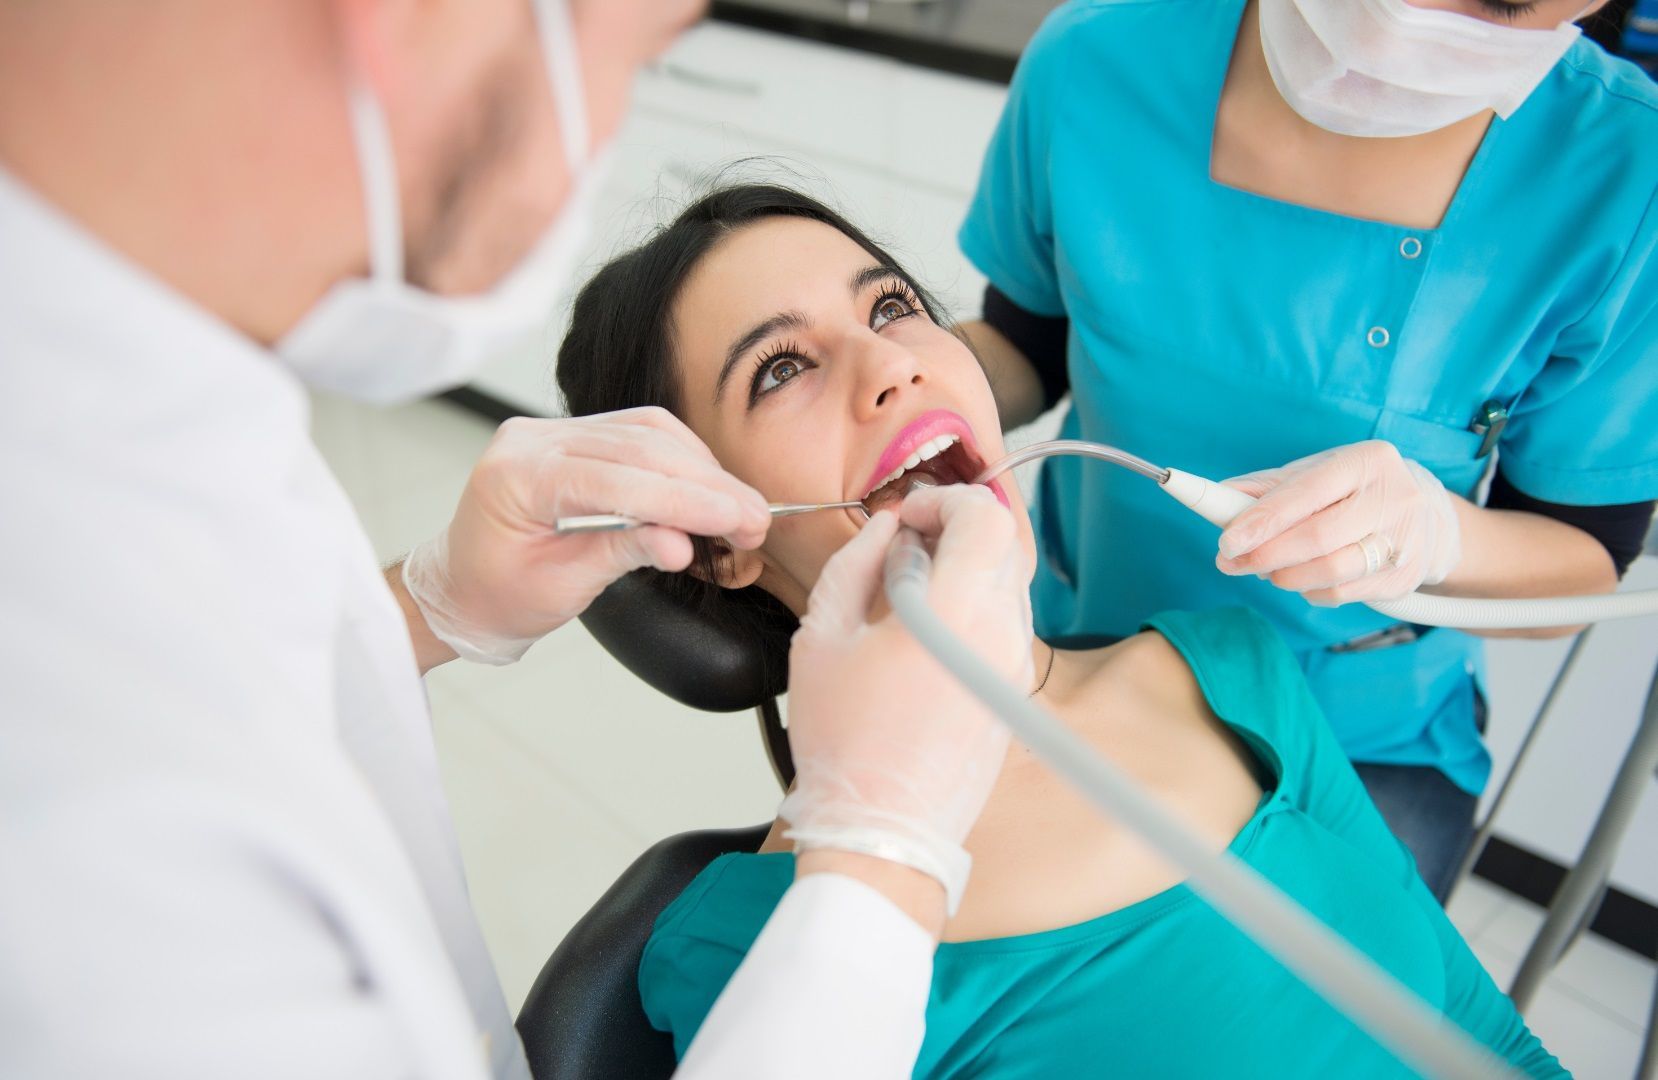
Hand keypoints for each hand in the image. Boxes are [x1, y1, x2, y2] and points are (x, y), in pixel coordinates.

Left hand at [402, 407, 769, 664]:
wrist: (460, 588)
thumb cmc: (498, 595)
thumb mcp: (560, 588)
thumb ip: (621, 553)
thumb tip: (682, 545)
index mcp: (516, 476)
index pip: (615, 478)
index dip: (682, 499)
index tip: (735, 520)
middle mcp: (532, 439)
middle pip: (639, 447)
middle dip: (706, 485)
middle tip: (756, 520)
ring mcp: (553, 430)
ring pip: (648, 432)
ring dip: (704, 469)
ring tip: (743, 511)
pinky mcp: (576, 435)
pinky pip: (641, 434)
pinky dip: (684, 460)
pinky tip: (712, 489)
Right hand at [781, 485, 1032, 915]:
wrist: (883, 833)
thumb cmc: (845, 745)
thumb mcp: (821, 638)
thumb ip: (855, 565)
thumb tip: (884, 530)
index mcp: (953, 613)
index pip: (985, 518)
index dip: (945, 501)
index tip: (909, 515)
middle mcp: (999, 635)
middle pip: (1001, 545)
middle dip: (954, 528)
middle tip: (906, 543)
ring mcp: (1012, 666)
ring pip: (1006, 583)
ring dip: (963, 568)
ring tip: (908, 592)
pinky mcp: (1013, 693)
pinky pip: (1003, 624)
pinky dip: (971, 606)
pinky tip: (925, 631)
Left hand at [1215, 440, 1461, 604]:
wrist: (1424, 517)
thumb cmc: (1352, 492)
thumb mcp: (1316, 475)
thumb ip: (1268, 488)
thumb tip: (1219, 500)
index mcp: (1366, 461)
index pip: (1306, 493)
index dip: (1263, 520)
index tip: (1227, 542)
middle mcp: (1395, 497)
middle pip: (1318, 537)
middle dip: (1266, 555)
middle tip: (1232, 563)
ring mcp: (1406, 540)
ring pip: (1330, 571)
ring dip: (1284, 577)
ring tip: (1266, 570)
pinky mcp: (1406, 577)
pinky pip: (1342, 593)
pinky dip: (1309, 590)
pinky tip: (1300, 579)